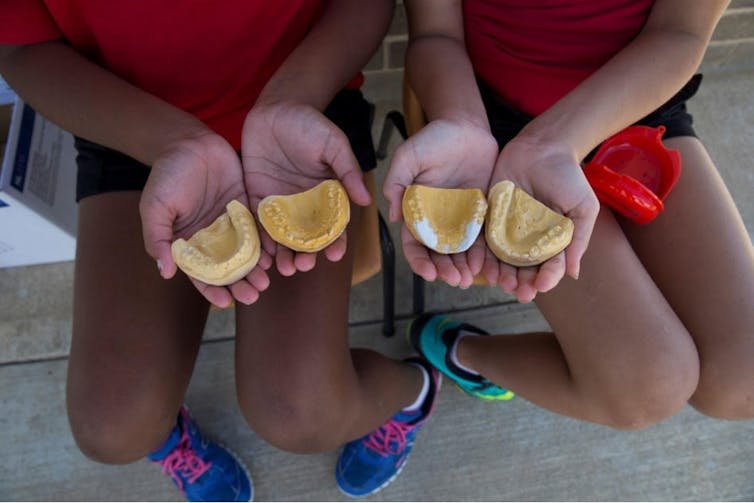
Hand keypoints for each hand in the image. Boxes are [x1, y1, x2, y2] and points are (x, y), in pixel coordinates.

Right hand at [140, 132, 270, 307]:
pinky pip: (259, 229)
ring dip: (255, 269)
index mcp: (189, 241)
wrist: (188, 141)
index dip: (212, 289)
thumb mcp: (155, 207)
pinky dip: (266, 244)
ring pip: (246, 253)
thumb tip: (166, 272)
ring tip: (265, 282)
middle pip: (228, 267)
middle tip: (253, 295)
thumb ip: (158, 239)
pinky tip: (274, 255)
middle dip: (240, 284)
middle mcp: (212, 237)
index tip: (225, 302)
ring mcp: (231, 223)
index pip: (201, 273)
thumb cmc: (166, 174)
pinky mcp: (247, 207)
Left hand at [241, 101, 370, 275]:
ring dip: (283, 254)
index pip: (334, 225)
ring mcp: (280, 203)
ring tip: (283, 268)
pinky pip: (259, 223)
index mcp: (326, 195)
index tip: (335, 255)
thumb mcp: (334, 145)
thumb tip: (367, 200)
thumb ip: (347, 171)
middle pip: (307, 237)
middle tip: (301, 266)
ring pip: (283, 236)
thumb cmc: (310, 123)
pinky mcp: (258, 197)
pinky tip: (262, 254)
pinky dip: (260, 239)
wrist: (277, 108)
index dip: (336, 241)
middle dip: (305, 254)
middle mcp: (304, 204)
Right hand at [384, 119, 498, 287]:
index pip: (414, 243)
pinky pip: (482, 238)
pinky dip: (481, 255)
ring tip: (467, 280)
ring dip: (462, 269)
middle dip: (444, 270)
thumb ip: (396, 182)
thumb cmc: (433, 138)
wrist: (465, 126)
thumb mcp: (407, 156)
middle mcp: (438, 219)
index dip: (419, 261)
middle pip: (438, 253)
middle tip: (454, 281)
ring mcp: (461, 218)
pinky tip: (483, 266)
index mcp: (416, 210)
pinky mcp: (481, 213)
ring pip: (460, 251)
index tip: (428, 273)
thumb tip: (392, 216)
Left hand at [487, 136, 599, 301]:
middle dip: (521, 282)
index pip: (548, 265)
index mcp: (551, 240)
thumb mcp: (582, 208)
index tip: (541, 287)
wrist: (544, 146)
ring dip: (501, 273)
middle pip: (523, 267)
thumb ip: (578, 239)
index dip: (546, 278)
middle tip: (518, 292)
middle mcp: (528, 239)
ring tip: (500, 282)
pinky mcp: (490, 216)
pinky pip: (483, 239)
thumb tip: (573, 274)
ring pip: (502, 258)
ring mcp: (507, 229)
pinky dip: (482, 254)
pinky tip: (481, 265)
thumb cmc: (568, 176)